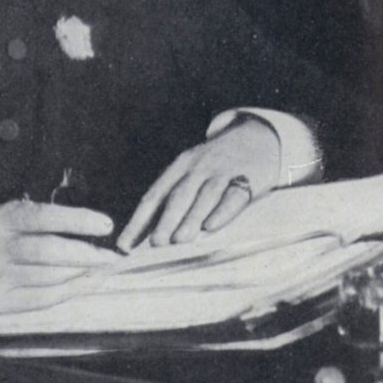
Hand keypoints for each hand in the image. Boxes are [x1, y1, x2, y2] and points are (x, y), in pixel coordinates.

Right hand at [0, 200, 116, 313]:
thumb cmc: (8, 238)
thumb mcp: (18, 217)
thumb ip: (50, 218)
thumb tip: (98, 226)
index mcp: (2, 217)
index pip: (44, 216)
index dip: (77, 220)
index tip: (106, 225)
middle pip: (48, 250)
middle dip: (86, 253)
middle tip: (112, 256)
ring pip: (49, 277)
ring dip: (82, 273)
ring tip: (104, 269)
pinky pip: (43, 298)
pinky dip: (71, 291)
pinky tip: (88, 283)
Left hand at [117, 117, 279, 250]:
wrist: (257, 137)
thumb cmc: (216, 165)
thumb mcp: (193, 172)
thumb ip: (174, 199)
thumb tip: (149, 236)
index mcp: (179, 167)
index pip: (154, 196)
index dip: (138, 221)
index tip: (125, 245)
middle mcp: (198, 168)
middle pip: (178, 195)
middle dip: (166, 220)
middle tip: (156, 244)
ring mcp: (222, 172)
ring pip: (204, 196)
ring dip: (191, 218)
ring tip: (179, 240)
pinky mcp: (246, 179)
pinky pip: (232, 197)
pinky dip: (222, 211)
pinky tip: (212, 226)